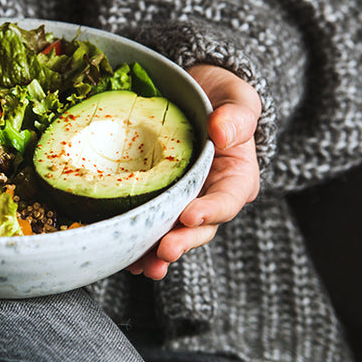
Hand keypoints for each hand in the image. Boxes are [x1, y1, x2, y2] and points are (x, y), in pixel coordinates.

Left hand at [126, 64, 261, 279]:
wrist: (194, 94)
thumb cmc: (220, 98)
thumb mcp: (237, 99)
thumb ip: (237, 116)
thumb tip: (223, 132)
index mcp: (236, 177)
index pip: (227, 199)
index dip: (210, 212)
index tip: (190, 217)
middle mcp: (210, 196)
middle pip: (200, 228)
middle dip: (182, 242)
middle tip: (164, 251)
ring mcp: (184, 202)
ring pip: (174, 234)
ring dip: (158, 254)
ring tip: (144, 267)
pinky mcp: (160, 202)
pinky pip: (150, 225)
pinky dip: (138, 241)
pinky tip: (124, 256)